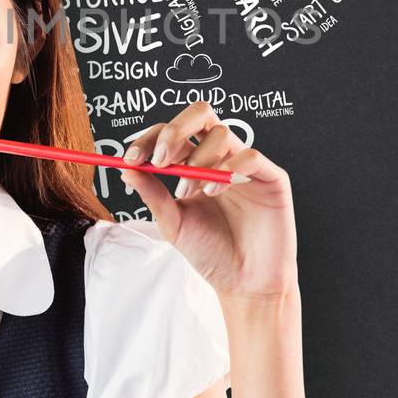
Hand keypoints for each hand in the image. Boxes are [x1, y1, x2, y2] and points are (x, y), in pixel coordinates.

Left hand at [121, 98, 296, 300]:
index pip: (171, 133)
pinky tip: (215, 191)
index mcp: (195, 163)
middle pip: (200, 114)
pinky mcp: (271, 178)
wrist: (244, 283)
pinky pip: (251, 156)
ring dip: (199, 159)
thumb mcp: (173, 223)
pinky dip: (229, 168)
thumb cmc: (211, 253)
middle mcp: (221, 158)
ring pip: (221, 133)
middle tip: (161, 159)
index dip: (149, 139)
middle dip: (175, 130)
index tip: (132, 159)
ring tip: (192, 191)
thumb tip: (126, 168)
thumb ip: (153, 194)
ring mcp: (246, 165)